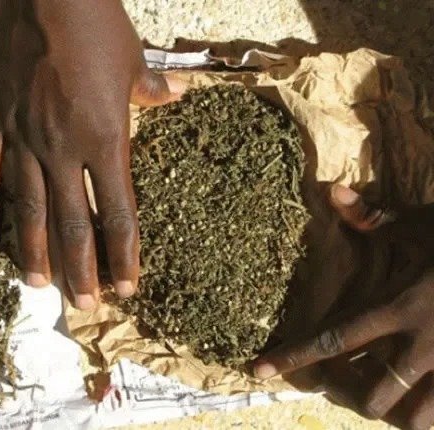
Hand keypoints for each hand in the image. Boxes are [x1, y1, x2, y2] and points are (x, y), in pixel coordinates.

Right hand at [0, 1, 182, 308]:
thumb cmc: (97, 25)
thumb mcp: (133, 60)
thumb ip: (150, 91)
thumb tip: (175, 97)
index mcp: (104, 139)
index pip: (117, 212)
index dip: (124, 255)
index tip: (127, 288)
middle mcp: (62, 148)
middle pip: (71, 222)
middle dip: (79, 268)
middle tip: (82, 305)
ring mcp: (24, 136)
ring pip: (26, 206)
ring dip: (31, 248)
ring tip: (34, 284)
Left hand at [254, 185, 433, 429]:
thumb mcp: (421, 224)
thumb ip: (373, 217)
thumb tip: (332, 191)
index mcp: (397, 307)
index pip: (332, 338)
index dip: (293, 356)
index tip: (260, 370)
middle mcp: (421, 343)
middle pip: (373, 392)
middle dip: (357, 398)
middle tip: (352, 388)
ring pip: (415, 416)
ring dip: (398, 415)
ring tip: (390, 404)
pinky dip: (432, 416)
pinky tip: (426, 407)